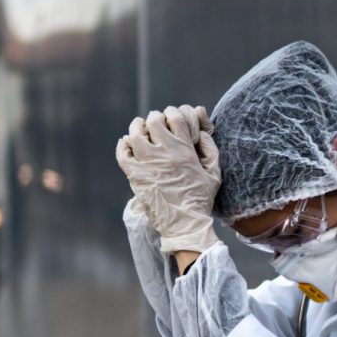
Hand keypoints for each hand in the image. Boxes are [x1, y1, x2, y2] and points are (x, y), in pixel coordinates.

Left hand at [115, 105, 220, 253]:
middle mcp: (164, 153)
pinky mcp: (135, 176)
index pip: (175, 115)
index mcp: (184, 150)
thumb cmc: (201, 199)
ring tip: (141, 131)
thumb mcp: (214, 173)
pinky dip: (123, 146)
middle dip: (156, 119)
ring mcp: (147, 164)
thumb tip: (201, 133)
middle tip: (157, 126)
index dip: (174, 113)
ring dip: (138, 128)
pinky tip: (128, 145)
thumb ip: (210, 149)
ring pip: (135, 133)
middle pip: (154, 120)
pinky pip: (122, 154)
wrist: (185, 224)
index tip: (173, 120)